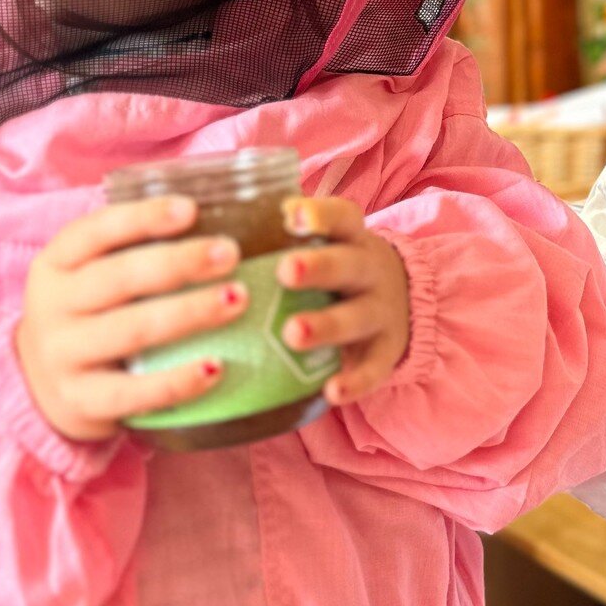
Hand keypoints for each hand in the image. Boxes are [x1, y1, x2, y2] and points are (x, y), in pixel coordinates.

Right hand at [17, 197, 246, 441]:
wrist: (40, 388)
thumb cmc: (90, 315)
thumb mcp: (93, 276)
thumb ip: (138, 250)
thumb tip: (217, 227)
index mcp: (56, 264)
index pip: (96, 231)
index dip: (143, 217)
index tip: (191, 209)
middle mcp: (52, 307)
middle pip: (120, 278)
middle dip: (180, 263)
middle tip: (230, 253)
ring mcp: (63, 356)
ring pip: (133, 330)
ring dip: (190, 312)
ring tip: (237, 298)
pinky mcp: (81, 401)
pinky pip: (135, 392)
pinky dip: (178, 381)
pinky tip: (215, 368)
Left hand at [278, 198, 410, 404]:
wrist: (402, 301)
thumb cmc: (339, 269)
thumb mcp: (326, 244)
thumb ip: (280, 236)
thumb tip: (202, 227)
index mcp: (350, 238)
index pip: (341, 217)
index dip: (319, 214)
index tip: (292, 216)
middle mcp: (369, 270)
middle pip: (347, 264)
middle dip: (317, 267)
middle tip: (284, 271)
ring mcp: (381, 311)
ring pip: (356, 316)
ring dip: (326, 324)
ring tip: (293, 333)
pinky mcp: (386, 351)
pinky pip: (374, 368)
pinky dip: (356, 381)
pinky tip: (332, 391)